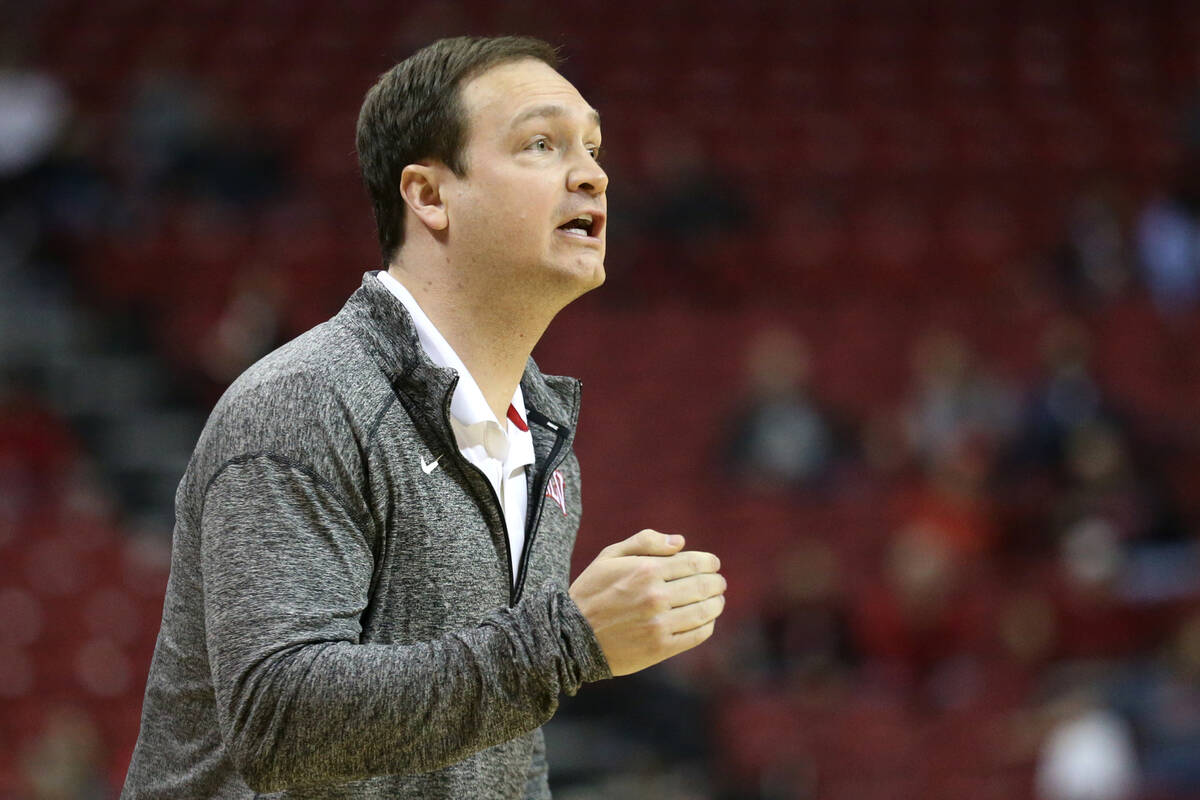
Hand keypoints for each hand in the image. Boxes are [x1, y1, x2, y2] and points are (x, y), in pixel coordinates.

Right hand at [569, 529, 725, 676]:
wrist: (572, 636)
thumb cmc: (592, 591)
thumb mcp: (610, 556)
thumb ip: (645, 542)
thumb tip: (680, 542)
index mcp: (646, 570)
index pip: (694, 563)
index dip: (710, 562)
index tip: (713, 564)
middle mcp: (656, 596)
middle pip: (703, 586)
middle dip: (716, 582)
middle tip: (719, 583)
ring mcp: (659, 624)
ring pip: (705, 611)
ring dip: (716, 604)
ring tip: (716, 601)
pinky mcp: (660, 648)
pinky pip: (697, 635)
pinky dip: (708, 625)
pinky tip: (706, 620)